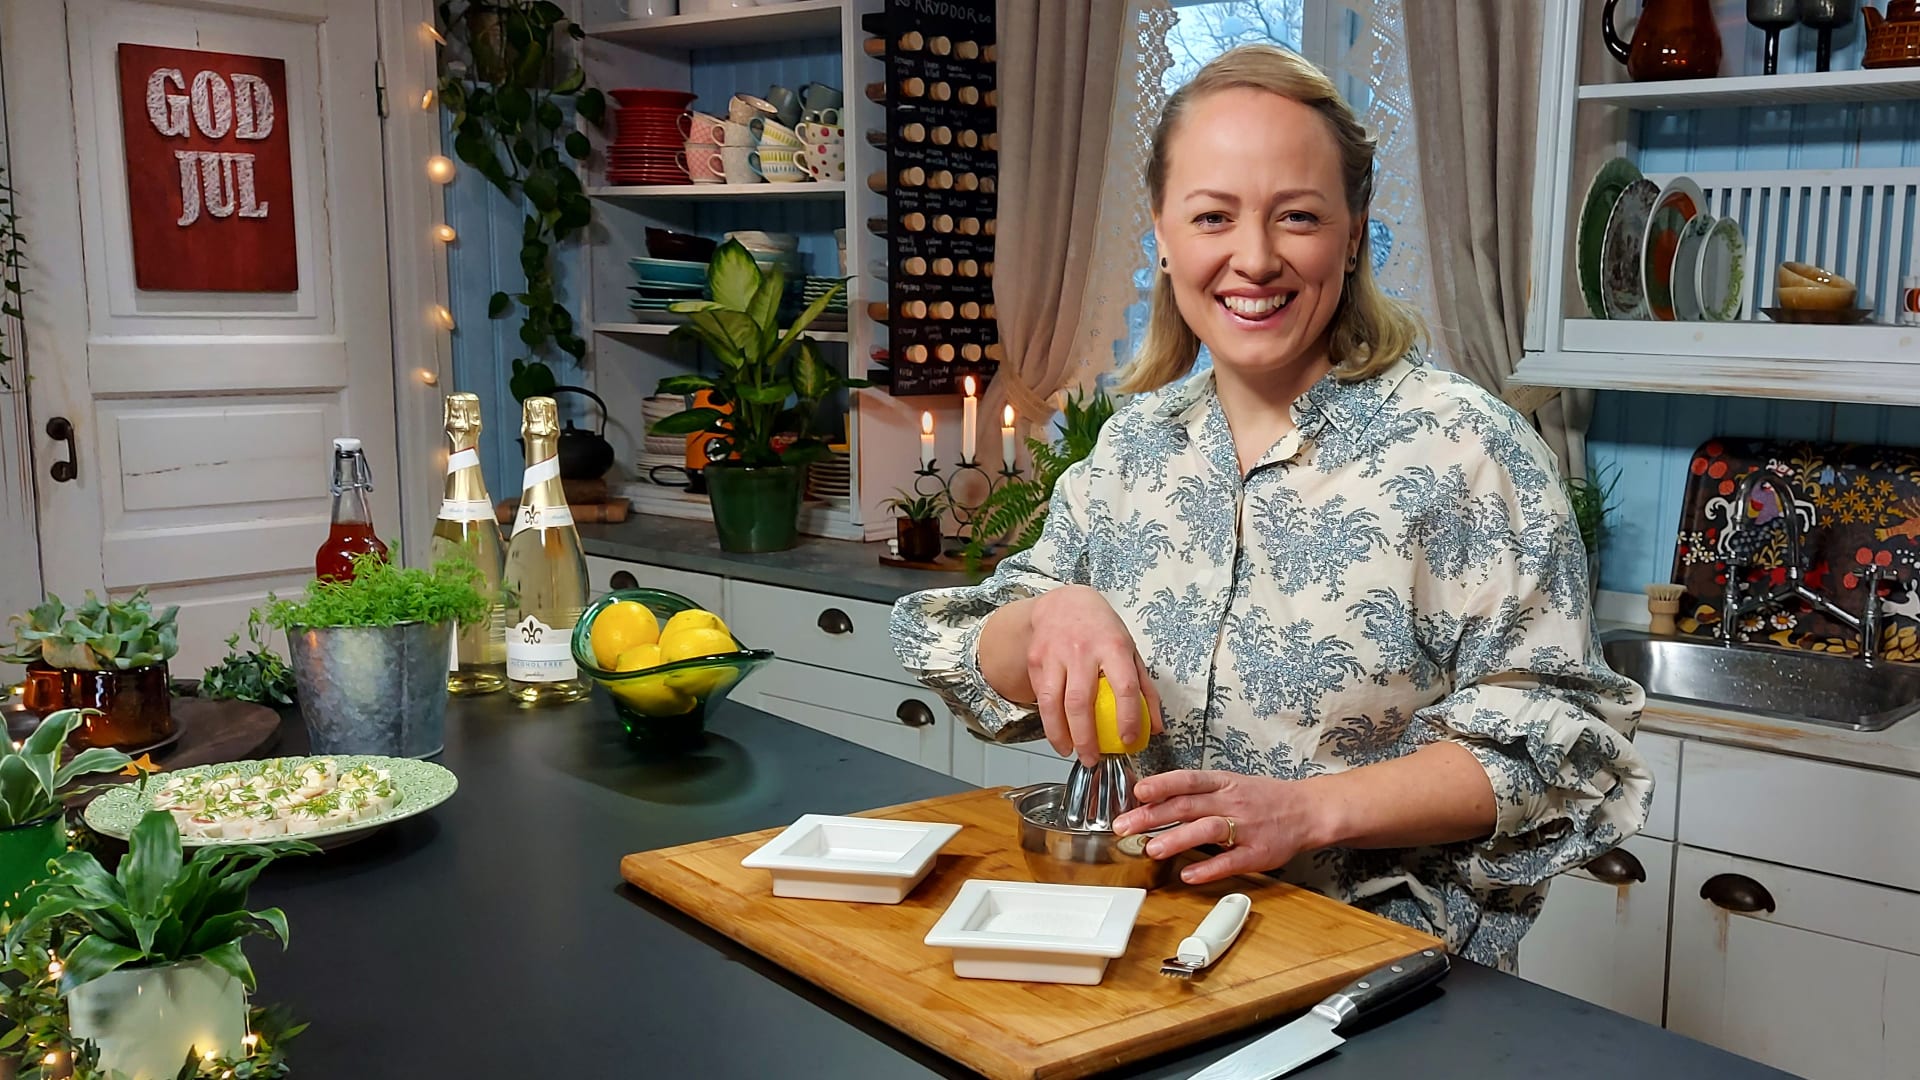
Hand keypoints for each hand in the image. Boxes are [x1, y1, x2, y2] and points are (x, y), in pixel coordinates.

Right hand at [1025, 585, 1162, 765]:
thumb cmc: (1102, 631)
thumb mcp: (1131, 652)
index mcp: (1114, 646)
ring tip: (1069, 752)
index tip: (1127, 741)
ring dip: (1060, 734)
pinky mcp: (1036, 660)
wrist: (1064, 603)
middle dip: (1085, 737)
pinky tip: (1058, 732)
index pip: (1124, 687)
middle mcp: (1082, 650)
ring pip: (1053, 703)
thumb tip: (1157, 728)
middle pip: (1081, 701)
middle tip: (1092, 759)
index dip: (1128, 718)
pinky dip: (1048, 719)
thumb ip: (1145, 690)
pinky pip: (1041, 696)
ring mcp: (1055, 654)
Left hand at [1111, 770, 1331, 885]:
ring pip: (1208, 830)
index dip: (1162, 784)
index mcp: (1223, 783)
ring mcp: (1246, 827)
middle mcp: (1232, 802)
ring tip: (1152, 849)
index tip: (1138, 791)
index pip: (1188, 780)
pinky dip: (1209, 868)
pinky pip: (1231, 861)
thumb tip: (1153, 800)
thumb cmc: (1263, 798)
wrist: (1307, 810)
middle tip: (1125, 827)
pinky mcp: (1258, 853)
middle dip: (1153, 816)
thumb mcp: (1230, 784)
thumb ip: (1196, 793)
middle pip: (1188, 806)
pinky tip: (1188, 875)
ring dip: (1178, 839)